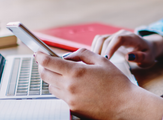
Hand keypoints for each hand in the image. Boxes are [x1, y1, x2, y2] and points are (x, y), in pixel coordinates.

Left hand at [35, 49, 162, 119]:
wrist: (125, 104)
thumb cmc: (117, 82)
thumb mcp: (102, 60)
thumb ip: (83, 54)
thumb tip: (68, 56)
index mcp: (76, 72)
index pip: (48, 63)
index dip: (40, 56)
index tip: (38, 53)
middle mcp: (69, 86)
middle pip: (45, 75)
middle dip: (42, 66)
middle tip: (46, 62)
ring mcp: (70, 99)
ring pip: (51, 86)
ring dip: (53, 78)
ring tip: (64, 74)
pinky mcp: (73, 108)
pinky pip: (61, 97)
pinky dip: (62, 89)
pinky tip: (74, 86)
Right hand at [91, 31, 162, 67]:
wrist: (147, 47)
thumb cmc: (148, 54)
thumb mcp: (148, 58)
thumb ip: (140, 57)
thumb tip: (128, 56)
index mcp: (132, 38)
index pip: (118, 39)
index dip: (110, 48)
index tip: (106, 59)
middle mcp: (122, 34)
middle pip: (106, 39)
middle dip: (100, 52)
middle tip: (97, 66)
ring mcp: (115, 35)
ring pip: (100, 39)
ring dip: (95, 50)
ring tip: (93, 63)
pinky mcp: (110, 38)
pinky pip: (99, 41)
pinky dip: (94, 48)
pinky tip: (94, 59)